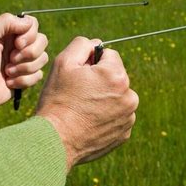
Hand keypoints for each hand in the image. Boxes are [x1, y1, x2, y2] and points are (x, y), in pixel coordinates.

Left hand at [0, 13, 47, 114]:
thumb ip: (6, 22)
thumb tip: (28, 23)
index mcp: (9, 33)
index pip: (32, 25)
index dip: (29, 35)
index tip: (16, 44)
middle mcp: (18, 45)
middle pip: (42, 41)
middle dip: (28, 53)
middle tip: (10, 59)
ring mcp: (22, 62)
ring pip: (42, 59)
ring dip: (24, 68)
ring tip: (7, 72)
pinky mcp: (25, 79)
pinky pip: (39, 76)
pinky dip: (24, 81)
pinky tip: (8, 83)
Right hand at [36, 37, 138, 170]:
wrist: (55, 140)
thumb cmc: (58, 100)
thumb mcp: (63, 63)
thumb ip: (82, 45)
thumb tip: (96, 45)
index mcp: (117, 76)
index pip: (109, 56)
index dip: (91, 63)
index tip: (79, 77)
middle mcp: (129, 96)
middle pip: (115, 77)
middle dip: (99, 81)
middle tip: (78, 95)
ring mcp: (128, 117)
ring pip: (116, 97)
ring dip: (104, 99)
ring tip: (83, 110)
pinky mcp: (124, 134)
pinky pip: (116, 117)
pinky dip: (105, 117)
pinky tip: (88, 123)